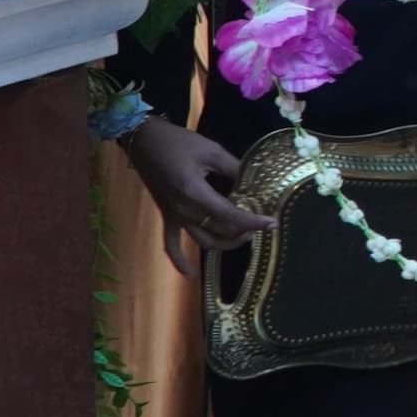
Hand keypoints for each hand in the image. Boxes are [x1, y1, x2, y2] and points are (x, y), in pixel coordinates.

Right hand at [123, 115, 273, 276]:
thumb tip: (255, 181)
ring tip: (244, 235)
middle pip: (219, 230)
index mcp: (194, 193)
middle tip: (261, 222)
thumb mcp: (211, 150)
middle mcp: (183, 210)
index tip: (272, 223)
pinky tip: (190, 275)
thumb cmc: (178, 142)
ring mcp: (174, 216)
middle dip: (244, 230)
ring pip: (203, 241)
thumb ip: (235, 168)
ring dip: (225, 243)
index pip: (230, 215)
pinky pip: (170, 244)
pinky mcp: (167, 216)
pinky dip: (179, 261)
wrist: (144, 141)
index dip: (253, 221)